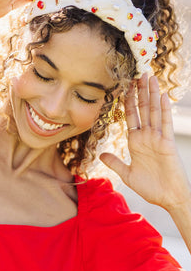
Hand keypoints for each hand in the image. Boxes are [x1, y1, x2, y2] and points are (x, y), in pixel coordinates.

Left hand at [100, 74, 190, 210]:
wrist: (169, 198)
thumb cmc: (151, 188)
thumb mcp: (127, 174)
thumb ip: (115, 162)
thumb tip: (101, 154)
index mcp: (136, 141)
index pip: (130, 116)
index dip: (128, 101)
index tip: (125, 86)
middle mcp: (147, 136)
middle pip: (143, 109)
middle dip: (140, 91)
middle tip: (139, 72)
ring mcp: (158, 138)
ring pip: (154, 111)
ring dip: (151, 94)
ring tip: (150, 77)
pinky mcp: (167, 144)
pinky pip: (165, 124)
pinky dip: (164, 110)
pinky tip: (161, 96)